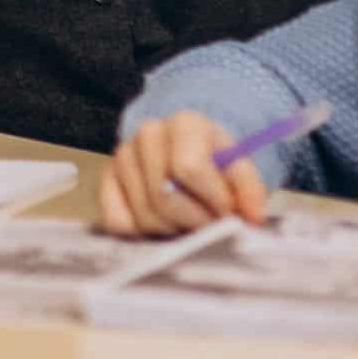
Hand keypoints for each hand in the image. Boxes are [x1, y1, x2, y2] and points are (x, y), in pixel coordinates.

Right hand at [99, 111, 268, 237]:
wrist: (188, 152)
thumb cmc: (216, 163)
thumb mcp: (240, 168)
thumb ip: (249, 190)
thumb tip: (252, 217)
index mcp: (185, 123)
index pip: (189, 169)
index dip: (212, 200)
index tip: (229, 213)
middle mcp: (147, 134)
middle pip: (164, 197)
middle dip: (193, 222)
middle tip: (209, 226)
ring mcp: (122, 158)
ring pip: (144, 215)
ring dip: (172, 231)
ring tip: (187, 224)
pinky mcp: (106, 182)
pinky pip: (118, 223)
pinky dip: (142, 235)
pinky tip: (161, 225)